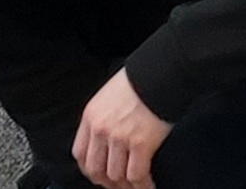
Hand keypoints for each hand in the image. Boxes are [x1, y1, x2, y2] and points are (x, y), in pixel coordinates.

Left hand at [71, 70, 169, 188]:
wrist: (165, 69)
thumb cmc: (145, 77)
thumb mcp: (112, 93)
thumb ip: (106, 115)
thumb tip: (111, 135)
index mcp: (92, 116)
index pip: (80, 154)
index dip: (90, 169)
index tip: (99, 174)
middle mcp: (101, 130)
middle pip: (95, 169)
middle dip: (106, 182)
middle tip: (117, 185)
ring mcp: (120, 138)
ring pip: (116, 176)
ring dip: (125, 186)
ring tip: (134, 187)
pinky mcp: (142, 143)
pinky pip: (137, 174)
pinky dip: (142, 185)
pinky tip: (148, 185)